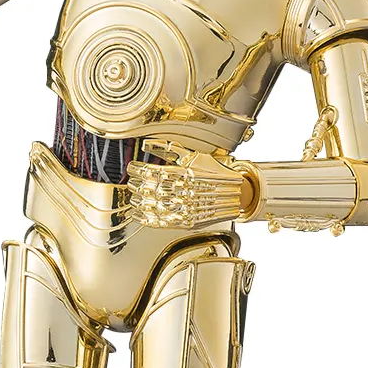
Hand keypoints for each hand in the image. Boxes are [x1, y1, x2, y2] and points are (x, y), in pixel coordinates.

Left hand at [127, 142, 249, 228]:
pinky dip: (146, 219)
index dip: (138, 170)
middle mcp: (184, 190)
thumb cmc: (215, 173)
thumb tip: (147, 144)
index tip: (132, 167)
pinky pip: (162, 222)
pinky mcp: (186, 221)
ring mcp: (185, 207)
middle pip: (151, 188)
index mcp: (184, 172)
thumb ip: (170, 149)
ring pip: (153, 206)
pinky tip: (138, 215)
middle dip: (137, 185)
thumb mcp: (194, 156)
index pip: (152, 171)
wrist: (235, 193)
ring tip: (135, 197)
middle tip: (132, 182)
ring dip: (140, 202)